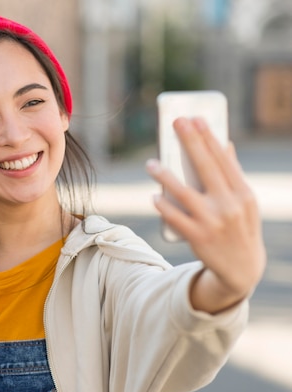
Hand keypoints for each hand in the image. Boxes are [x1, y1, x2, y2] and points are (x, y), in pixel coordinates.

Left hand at [147, 117, 265, 312]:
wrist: (242, 269)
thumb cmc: (239, 227)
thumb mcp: (244, 202)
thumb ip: (233, 175)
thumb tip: (225, 144)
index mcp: (243, 193)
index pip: (223, 160)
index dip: (208, 138)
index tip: (196, 119)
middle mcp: (230, 205)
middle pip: (206, 168)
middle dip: (190, 142)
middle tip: (176, 122)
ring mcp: (213, 222)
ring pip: (184, 192)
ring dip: (165, 175)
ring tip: (150, 163)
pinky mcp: (198, 237)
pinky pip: (175, 217)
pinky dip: (163, 206)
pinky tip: (154, 196)